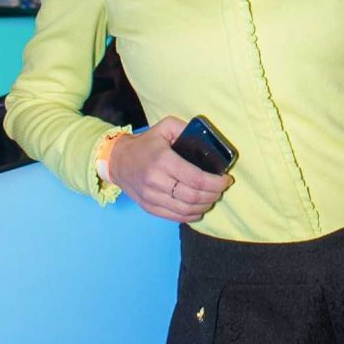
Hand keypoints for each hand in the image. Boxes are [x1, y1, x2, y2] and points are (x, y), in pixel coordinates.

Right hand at [108, 116, 233, 222]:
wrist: (117, 160)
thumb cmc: (146, 143)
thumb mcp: (165, 127)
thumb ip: (185, 128)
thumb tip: (207, 138)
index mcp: (163, 161)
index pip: (196, 179)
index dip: (216, 182)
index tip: (226, 179)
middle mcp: (156, 181)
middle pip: (193, 196)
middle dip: (214, 194)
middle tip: (221, 188)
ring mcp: (152, 197)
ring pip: (185, 210)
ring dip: (205, 205)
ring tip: (213, 197)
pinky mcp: (149, 207)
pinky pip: (174, 217)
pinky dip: (191, 215)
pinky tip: (199, 208)